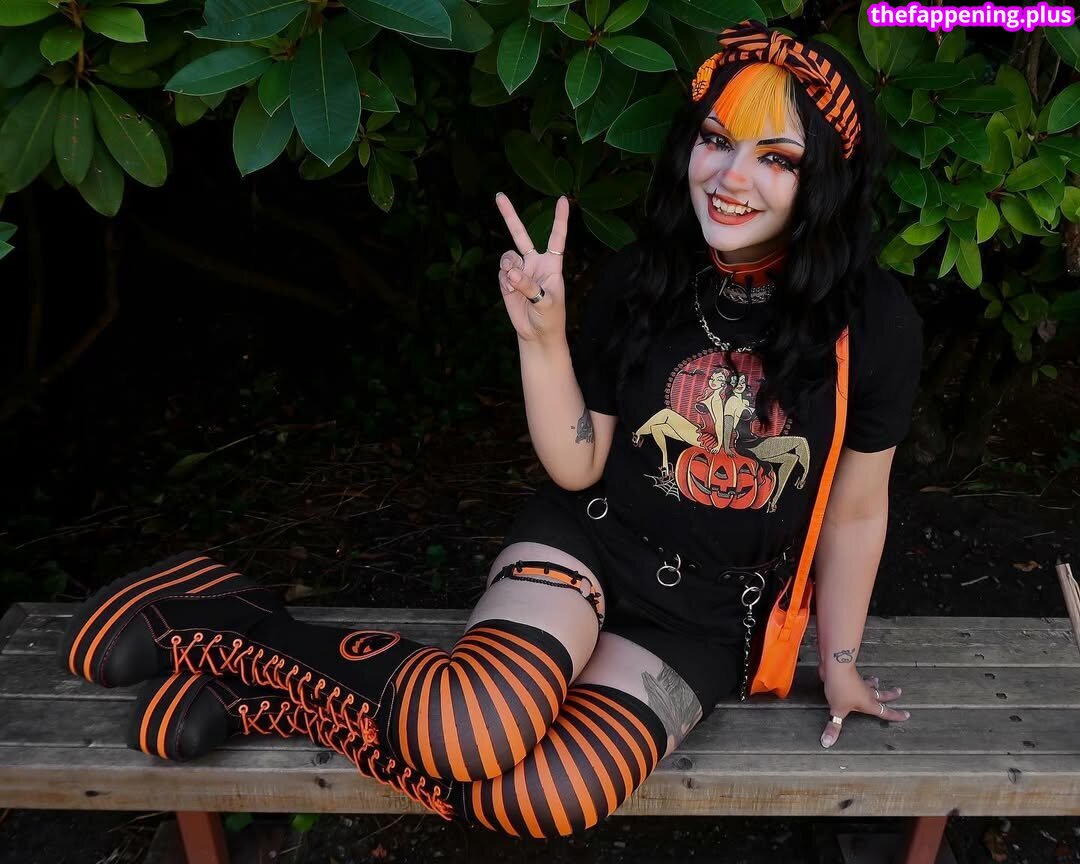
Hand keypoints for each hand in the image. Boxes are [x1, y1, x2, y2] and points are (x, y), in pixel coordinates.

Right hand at [495, 193, 569, 345]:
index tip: (564, 199)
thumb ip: (529, 286)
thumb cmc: (550, 317)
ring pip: (507, 257)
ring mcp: (520, 271)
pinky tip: (512, 292)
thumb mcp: (546, 302)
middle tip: (499, 196)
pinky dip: (505, 282)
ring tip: (514, 282)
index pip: (556, 238)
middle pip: (521, 235)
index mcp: (551, 264)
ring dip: (509, 267)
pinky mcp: (507, 281)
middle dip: (509, 216)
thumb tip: (511, 272)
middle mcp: (534, 263)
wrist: (537, 333)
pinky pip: (502, 273)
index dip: (560, 219)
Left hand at [819, 666, 909, 748]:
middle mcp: (867, 693)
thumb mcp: (837, 710)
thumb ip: (833, 727)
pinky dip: (862, 680)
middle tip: (899, 691)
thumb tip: (827, 743)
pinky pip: (859, 680)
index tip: (907, 714)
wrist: (836, 666)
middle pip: (882, 695)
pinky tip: (858, 678)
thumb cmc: (841, 688)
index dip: (896, 715)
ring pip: (871, 685)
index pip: (885, 712)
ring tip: (877, 681)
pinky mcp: (851, 676)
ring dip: (875, 684)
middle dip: (891, 695)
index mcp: (869, 703)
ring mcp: (859, 683)